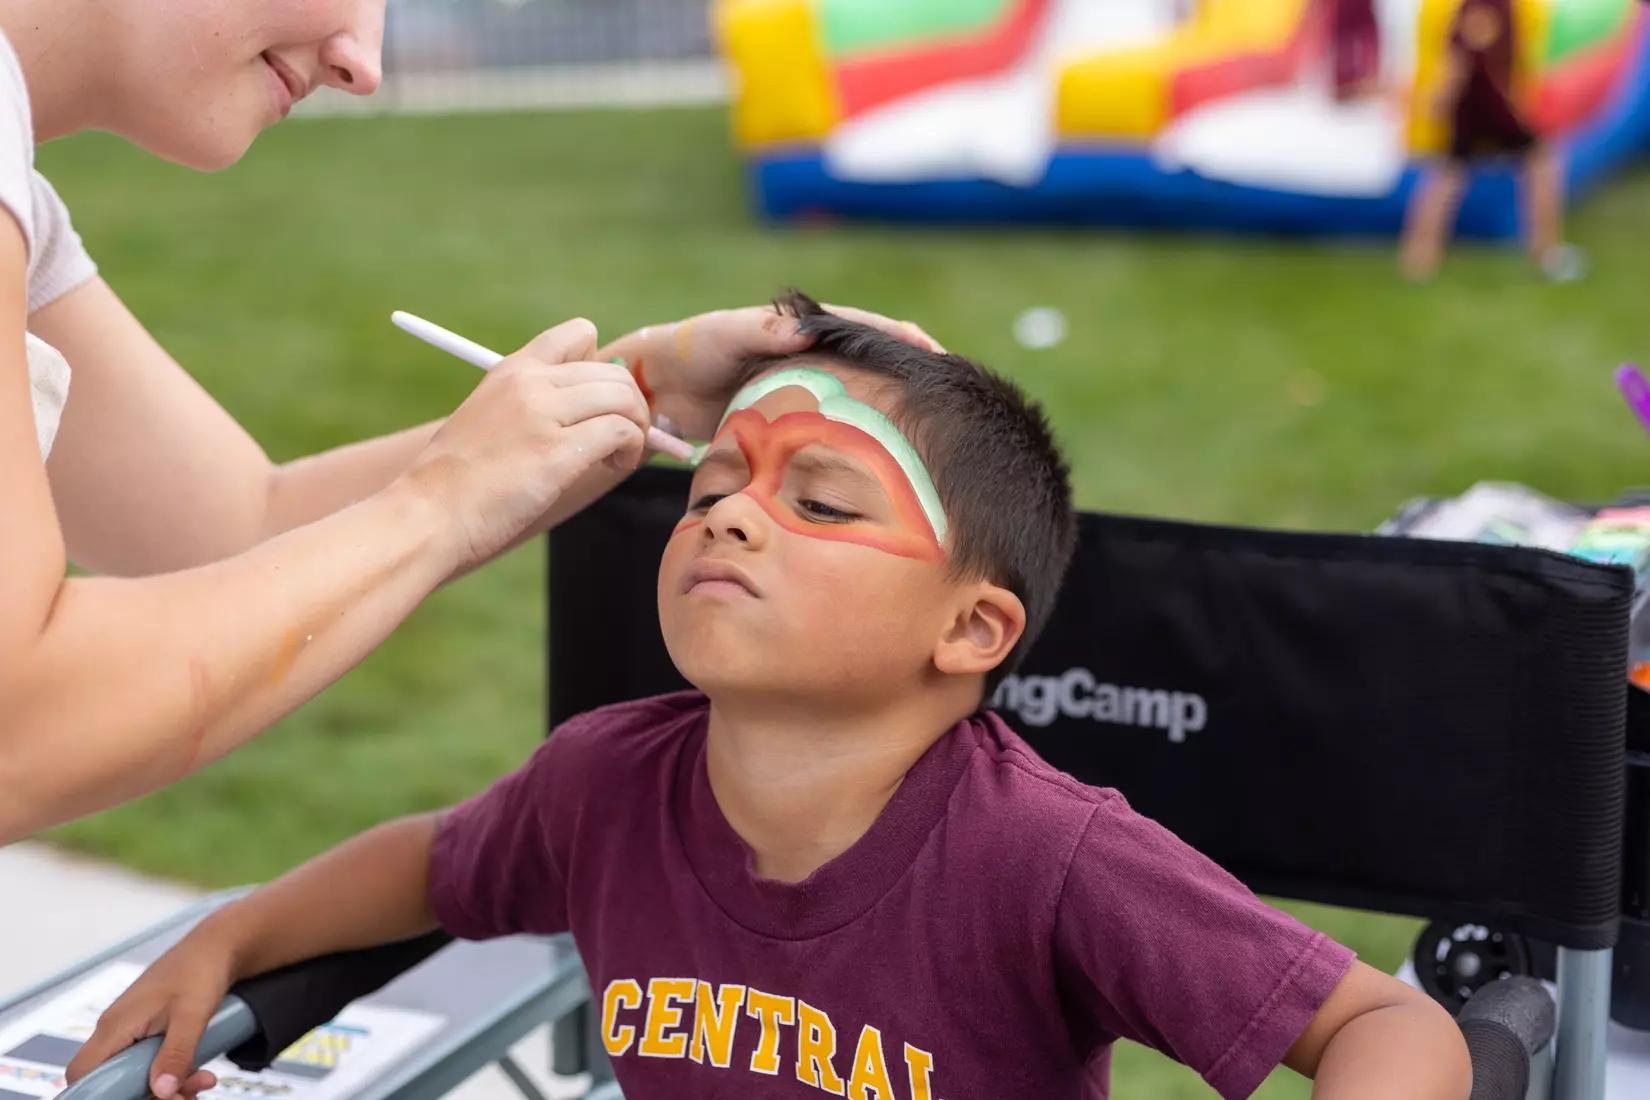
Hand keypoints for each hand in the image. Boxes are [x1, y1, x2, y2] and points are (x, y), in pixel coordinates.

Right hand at [65, 934, 234, 1099]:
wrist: (217, 947)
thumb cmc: (200, 969)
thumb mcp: (192, 1015)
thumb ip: (175, 1053)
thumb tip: (162, 1091)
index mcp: (115, 1026)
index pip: (81, 1072)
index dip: (98, 1094)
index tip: (137, 1098)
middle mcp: (117, 1031)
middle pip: (113, 1080)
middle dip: (148, 1094)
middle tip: (183, 1096)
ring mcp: (132, 1032)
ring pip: (136, 1075)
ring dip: (167, 1087)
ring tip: (200, 1083)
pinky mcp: (148, 1032)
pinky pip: (151, 1064)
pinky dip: (172, 1074)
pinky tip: (198, 1075)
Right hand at [400, 318, 650, 570]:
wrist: (428, 515)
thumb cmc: (454, 483)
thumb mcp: (486, 422)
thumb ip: (529, 408)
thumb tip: (583, 416)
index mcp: (512, 370)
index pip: (579, 333)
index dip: (602, 366)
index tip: (597, 403)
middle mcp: (529, 382)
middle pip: (613, 372)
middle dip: (630, 405)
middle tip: (621, 439)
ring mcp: (544, 414)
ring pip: (624, 397)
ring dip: (636, 428)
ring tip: (620, 456)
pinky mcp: (558, 450)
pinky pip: (622, 431)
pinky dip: (631, 449)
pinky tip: (615, 466)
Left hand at [614, 303, 944, 441]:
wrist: (661, 387)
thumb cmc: (694, 349)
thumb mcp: (729, 334)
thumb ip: (765, 330)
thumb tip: (807, 330)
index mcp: (804, 329)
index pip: (867, 328)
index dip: (903, 339)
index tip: (936, 352)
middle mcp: (812, 357)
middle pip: (872, 364)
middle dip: (908, 376)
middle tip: (949, 396)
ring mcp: (804, 389)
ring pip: (858, 398)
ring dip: (888, 410)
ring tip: (925, 428)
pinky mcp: (790, 419)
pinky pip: (833, 427)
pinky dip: (857, 438)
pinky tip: (877, 457)